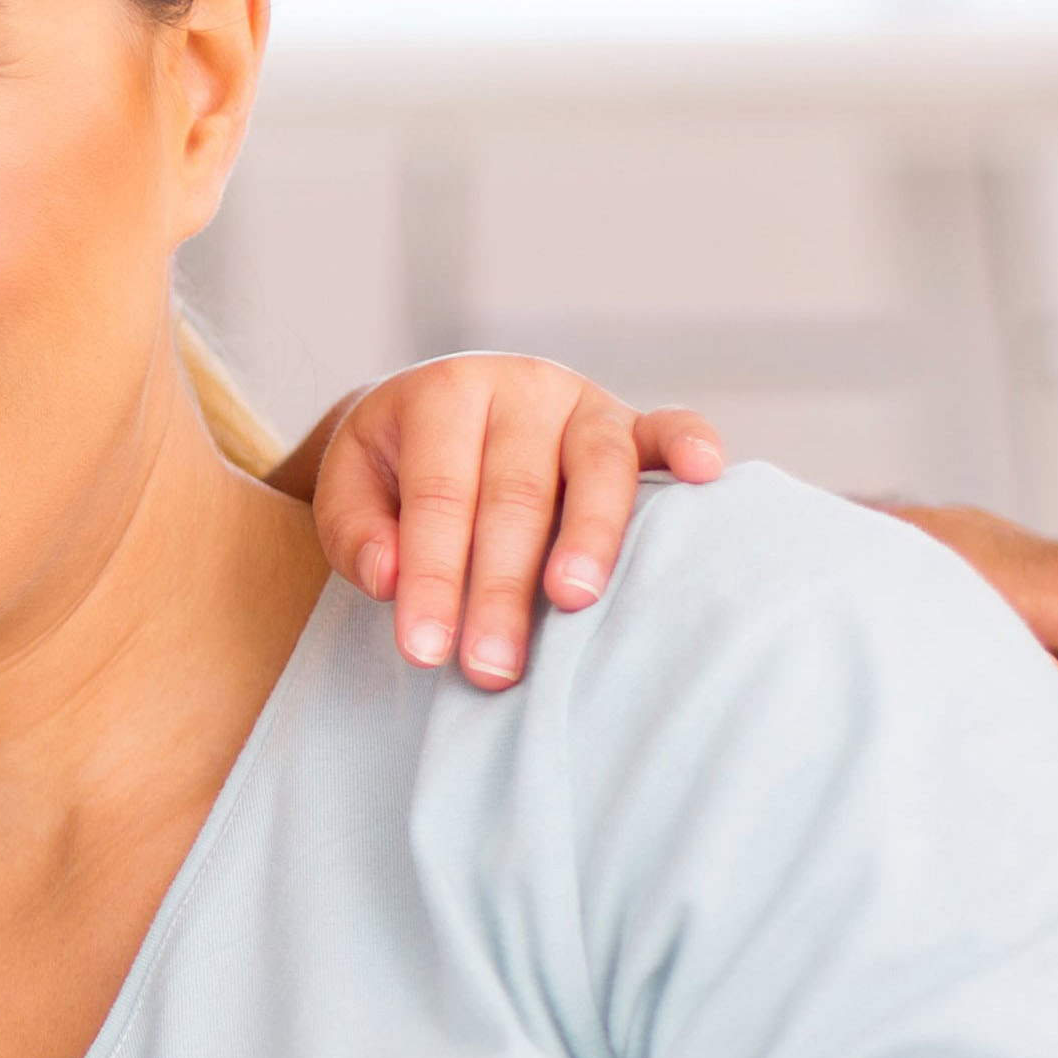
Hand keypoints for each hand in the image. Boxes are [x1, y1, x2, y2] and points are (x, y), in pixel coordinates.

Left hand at [287, 355, 728, 689]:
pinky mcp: (631, 420)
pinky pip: (668, 425)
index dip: (430, 577)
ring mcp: (581, 401)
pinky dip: (690, 445)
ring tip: (573, 602)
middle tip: (492, 668)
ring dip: (589, 538)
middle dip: (501, 588)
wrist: (440, 409)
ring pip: (595, 467)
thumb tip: (388, 578)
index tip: (425, 652)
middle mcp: (517, 389)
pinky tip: (708, 474)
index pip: (437, 497)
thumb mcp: (350, 485)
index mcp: (441, 395)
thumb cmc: (394, 467)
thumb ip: (356, 529)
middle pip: (514, 495)